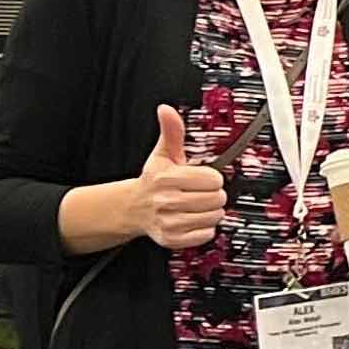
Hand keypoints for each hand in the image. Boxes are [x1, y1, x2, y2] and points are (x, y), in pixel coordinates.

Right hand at [135, 104, 224, 250]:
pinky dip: (204, 229)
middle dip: (213, 194)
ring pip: (214, 217)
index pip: (213, 179)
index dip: (212, 178)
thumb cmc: (153, 180)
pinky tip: (193, 219)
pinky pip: (206, 235)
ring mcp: (169, 222)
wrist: (132, 208)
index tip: (202, 178)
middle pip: (216, 199)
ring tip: (197, 205)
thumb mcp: (162, 154)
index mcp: (166, 178)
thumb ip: (171, 132)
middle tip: (200, 192)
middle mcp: (166, 201)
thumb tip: (167, 110)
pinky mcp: (172, 239)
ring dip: (211, 211)